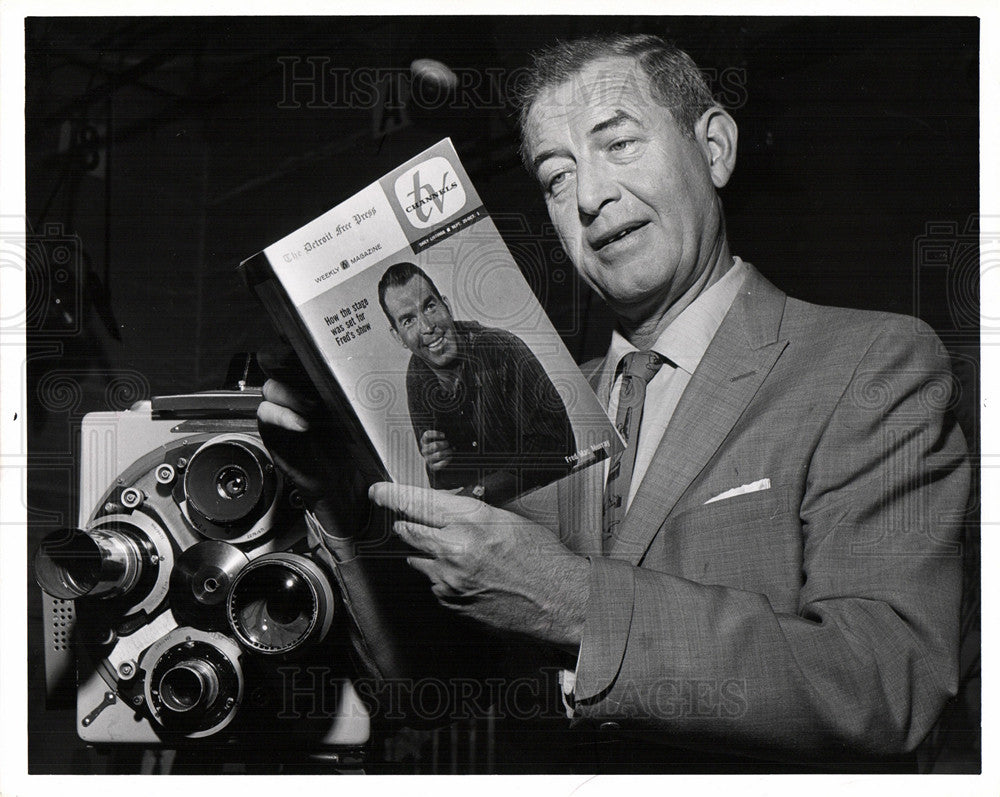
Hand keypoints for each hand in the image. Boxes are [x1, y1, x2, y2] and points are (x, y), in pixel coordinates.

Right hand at [256, 348, 368, 538]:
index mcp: (315, 381)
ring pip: (271, 387)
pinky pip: (266, 414)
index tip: (306, 339)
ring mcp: (282, 410)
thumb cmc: (352, 447)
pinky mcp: (272, 431)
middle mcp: (295, 392)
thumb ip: (350, 391)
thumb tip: (360, 365)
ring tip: (312, 406)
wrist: (343, 484)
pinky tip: (303, 424)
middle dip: (289, 363)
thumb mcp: (356, 413)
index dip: (298, 342)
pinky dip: (282, 416)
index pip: (299, 351)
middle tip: (307, 370)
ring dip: (290, 394)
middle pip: (278, 363)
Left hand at [368, 482, 589, 648]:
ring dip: (430, 554)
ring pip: (419, 559)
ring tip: (462, 556)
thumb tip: (442, 509)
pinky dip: (443, 578)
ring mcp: (450, 580)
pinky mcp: (451, 603)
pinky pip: (434, 584)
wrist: (558, 601)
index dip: (393, 496)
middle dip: (408, 525)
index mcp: (471, 523)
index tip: (378, 492)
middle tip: (410, 522)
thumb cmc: (543, 560)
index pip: (419, 503)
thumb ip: (470, 513)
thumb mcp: (507, 520)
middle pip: (409, 531)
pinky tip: (470, 578)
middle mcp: (455, 550)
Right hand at [419, 429, 453, 471]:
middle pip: (435, 445)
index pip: (427, 435)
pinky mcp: (432, 466)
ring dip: (447, 452)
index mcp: (424, 441)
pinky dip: (446, 460)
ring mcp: (428, 458)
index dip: (436, 434)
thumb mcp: (437, 439)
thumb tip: (450, 437)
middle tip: (448, 444)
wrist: (436, 459)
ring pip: (439, 454)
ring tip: (451, 450)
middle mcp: (424, 450)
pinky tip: (450, 457)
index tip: (444, 435)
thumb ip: (442, 436)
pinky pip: (440, 464)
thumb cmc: (438, 446)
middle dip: (444, 444)